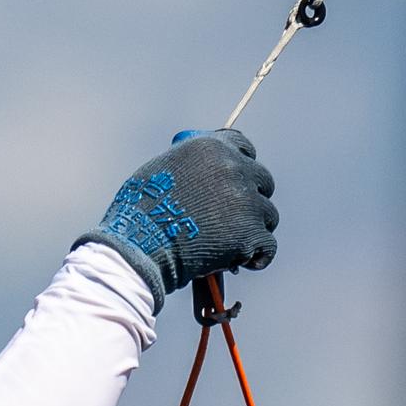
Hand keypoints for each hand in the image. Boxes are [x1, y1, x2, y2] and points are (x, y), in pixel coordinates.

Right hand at [77, 128, 278, 310]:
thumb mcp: (158, 173)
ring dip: (252, 228)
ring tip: (228, 244)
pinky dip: (256, 255)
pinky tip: (242, 260)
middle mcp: (232, 168)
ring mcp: (245, 200)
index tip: (236, 177)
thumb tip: (201, 172)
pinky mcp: (250, 233)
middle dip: (250, 198)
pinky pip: (267, 245)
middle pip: (262, 180)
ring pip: (267, 214)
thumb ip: (188, 166)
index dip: (241, 162)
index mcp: (210, 148)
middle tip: (232, 217)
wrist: (138, 248)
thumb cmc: (138, 214)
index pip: (243, 146)